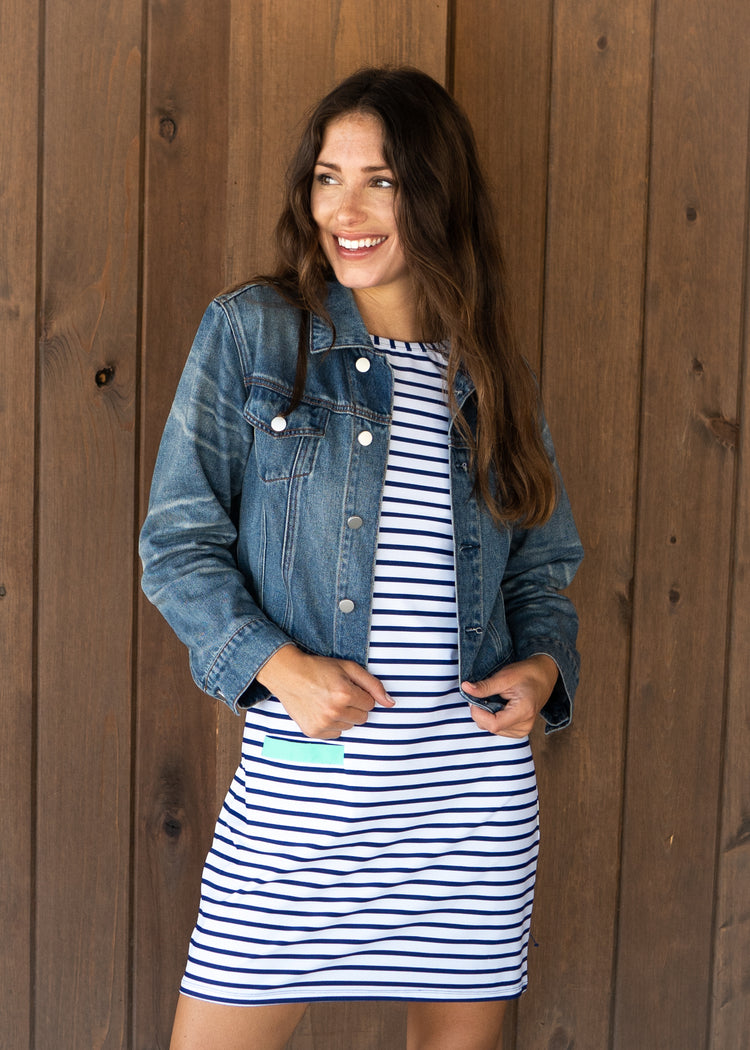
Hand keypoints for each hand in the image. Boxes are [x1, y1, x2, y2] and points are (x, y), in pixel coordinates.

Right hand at [256, 645, 394, 738]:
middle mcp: (334, 712)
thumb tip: (391, 703)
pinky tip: (321, 710)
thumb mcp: (349, 668)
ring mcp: (323, 724)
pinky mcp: (313, 732)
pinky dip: (332, 724)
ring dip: (343, 716)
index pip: (370, 704)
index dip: (360, 694)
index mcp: (345, 694)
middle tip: (338, 694)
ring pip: (349, 726)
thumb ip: (373, 685)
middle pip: (362, 718)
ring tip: (328, 701)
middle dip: (354, 706)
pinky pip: (335, 734)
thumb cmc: (319, 668)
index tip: (348, 687)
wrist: (288, 674)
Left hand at [461, 655, 558, 737]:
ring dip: (486, 715)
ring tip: (494, 699)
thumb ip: (485, 686)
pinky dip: (492, 717)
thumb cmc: (527, 674)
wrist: (543, 677)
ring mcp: (523, 730)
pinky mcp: (519, 730)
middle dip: (481, 712)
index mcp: (524, 711)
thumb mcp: (504, 677)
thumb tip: (466, 688)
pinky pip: (498, 728)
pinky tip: (498, 706)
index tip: (474, 699)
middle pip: (491, 727)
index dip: (479, 713)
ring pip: (492, 729)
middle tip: (483, 695)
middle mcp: (525, 726)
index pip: (494, 724)